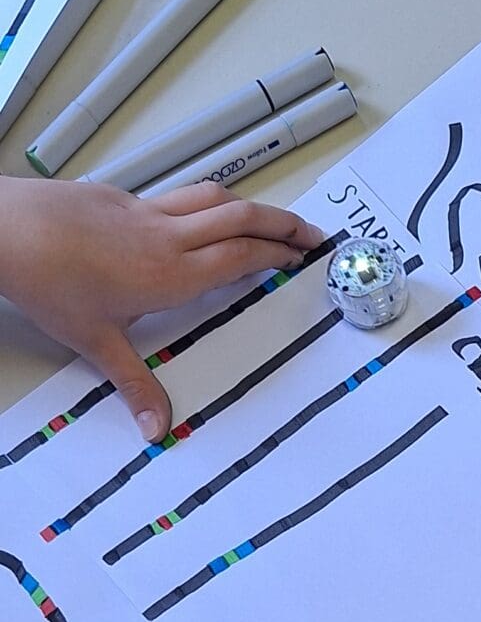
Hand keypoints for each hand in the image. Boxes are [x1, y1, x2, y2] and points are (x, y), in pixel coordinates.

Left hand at [0, 174, 323, 441]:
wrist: (9, 230)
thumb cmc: (47, 279)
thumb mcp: (94, 341)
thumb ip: (133, 383)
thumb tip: (155, 425)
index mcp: (171, 273)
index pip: (241, 256)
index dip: (278, 254)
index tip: (303, 257)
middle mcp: (167, 236)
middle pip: (241, 217)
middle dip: (282, 223)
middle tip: (310, 233)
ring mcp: (146, 210)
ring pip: (214, 197)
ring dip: (249, 206)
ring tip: (268, 219)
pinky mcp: (124, 198)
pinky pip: (179, 196)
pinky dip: (206, 202)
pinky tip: (200, 216)